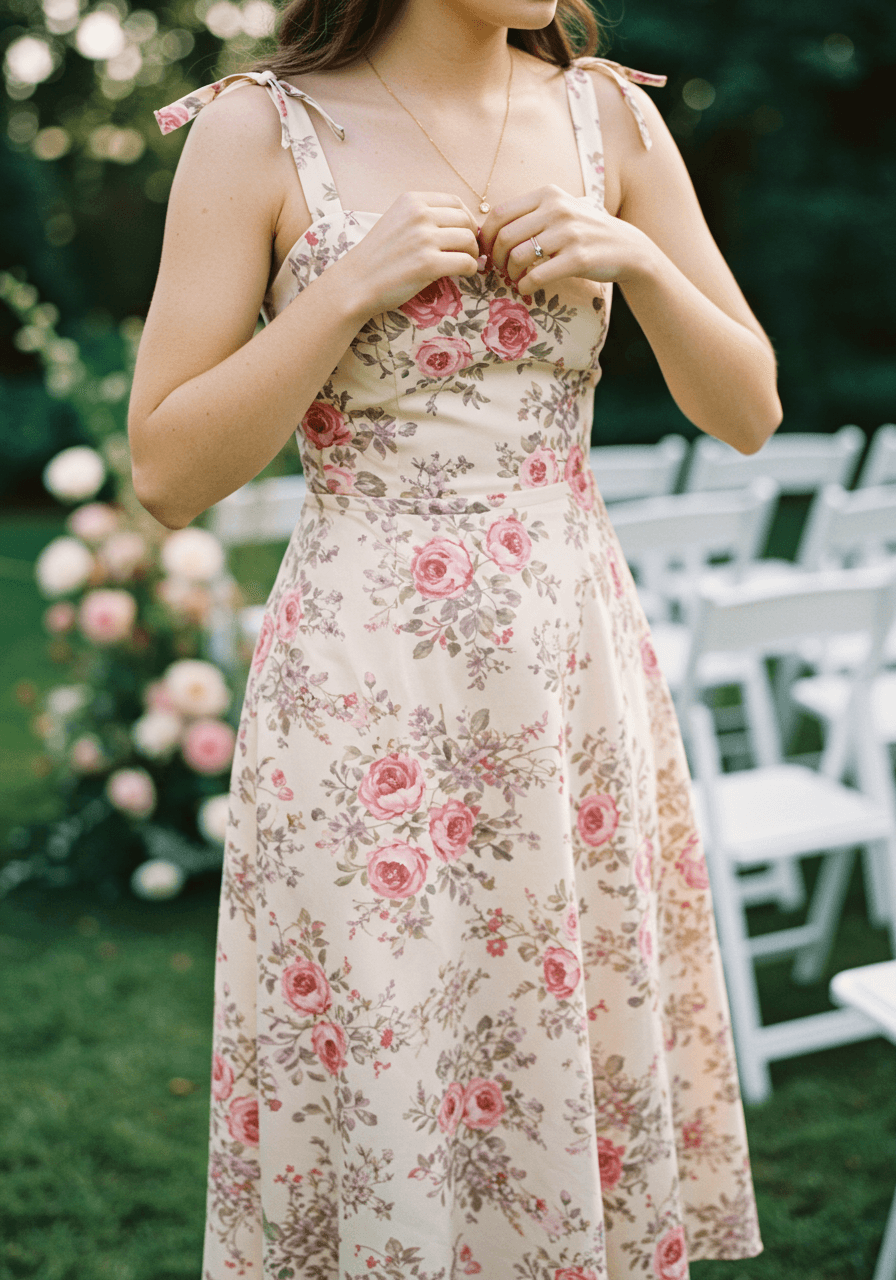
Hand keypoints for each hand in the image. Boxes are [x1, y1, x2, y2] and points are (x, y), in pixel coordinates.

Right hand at [335, 191, 479, 319]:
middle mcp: (419, 215)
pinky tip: (463, 274)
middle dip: (471, 237)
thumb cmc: (378, 257)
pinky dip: (470, 269)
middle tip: (467, 253)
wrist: (355, 283)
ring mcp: (423, 239)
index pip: (455, 202)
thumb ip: (424, 216)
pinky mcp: (428, 264)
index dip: (466, 219)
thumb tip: (463, 221)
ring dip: (473, 254)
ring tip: (465, 263)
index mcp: (412, 200)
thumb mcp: (397, 221)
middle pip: (465, 220)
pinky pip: (466, 262)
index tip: (463, 234)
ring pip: (469, 241)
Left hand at [477, 185, 653, 295]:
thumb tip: (487, 231)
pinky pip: (537, 276)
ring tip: (516, 278)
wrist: (627, 248)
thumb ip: (529, 215)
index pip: (500, 214)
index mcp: (548, 194)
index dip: (487, 237)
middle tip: (500, 269)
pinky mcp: (578, 258)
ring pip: (518, 256)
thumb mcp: (559, 211)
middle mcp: (557, 209)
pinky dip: (525, 286)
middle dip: (496, 258)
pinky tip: (527, 288)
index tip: (488, 252)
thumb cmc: (584, 232)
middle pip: (505, 236)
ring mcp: (569, 233)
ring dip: (510, 273)